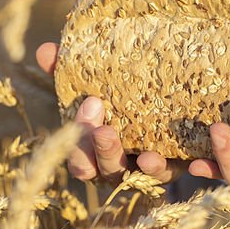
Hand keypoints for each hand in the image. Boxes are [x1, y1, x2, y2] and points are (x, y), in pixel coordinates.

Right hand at [36, 42, 185, 183]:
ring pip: (144, 176)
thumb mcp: (95, 78)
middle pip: (107, 171)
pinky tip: (185, 158)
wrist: (174, 87)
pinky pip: (179, 171)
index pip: (80, 159)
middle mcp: (122, 164)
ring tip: (146, 156)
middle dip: (103, 153)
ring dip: (144, 168)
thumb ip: (67, 69)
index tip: (90, 107)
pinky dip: (177, 165)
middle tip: (104, 131)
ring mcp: (151, 167)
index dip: (80, 143)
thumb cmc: (120, 88)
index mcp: (95, 149)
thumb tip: (44, 52)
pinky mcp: (182, 162)